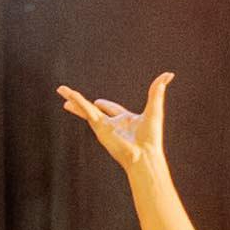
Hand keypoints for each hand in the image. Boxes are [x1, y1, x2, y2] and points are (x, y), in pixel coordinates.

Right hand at [53, 70, 175, 177]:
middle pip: (94, 110)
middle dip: (83, 104)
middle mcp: (113, 124)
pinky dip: (77, 102)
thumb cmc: (151, 137)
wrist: (144, 155)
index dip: (107, 105)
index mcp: (126, 120)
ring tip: (61, 91)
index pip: (113, 110)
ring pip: (86, 109)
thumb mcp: (154, 109)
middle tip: (71, 97)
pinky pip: (86, 111)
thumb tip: (168, 74)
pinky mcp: (99, 127)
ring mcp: (104, 126)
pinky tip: (67, 96)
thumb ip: (157, 90)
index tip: (99, 102)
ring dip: (73, 99)